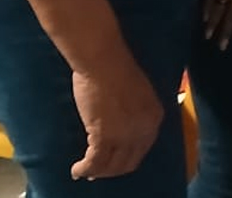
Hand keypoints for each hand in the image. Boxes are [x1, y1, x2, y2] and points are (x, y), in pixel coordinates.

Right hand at [69, 56, 163, 179]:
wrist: (103, 59)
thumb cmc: (116, 67)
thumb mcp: (136, 92)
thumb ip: (134, 112)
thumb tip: (119, 126)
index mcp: (154, 117)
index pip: (142, 148)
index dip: (127, 157)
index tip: (115, 160)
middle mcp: (144, 130)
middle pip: (129, 162)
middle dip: (113, 169)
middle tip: (99, 170)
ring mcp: (125, 135)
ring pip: (111, 166)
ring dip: (98, 171)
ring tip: (85, 171)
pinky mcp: (104, 136)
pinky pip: (94, 162)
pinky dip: (84, 168)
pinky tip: (77, 169)